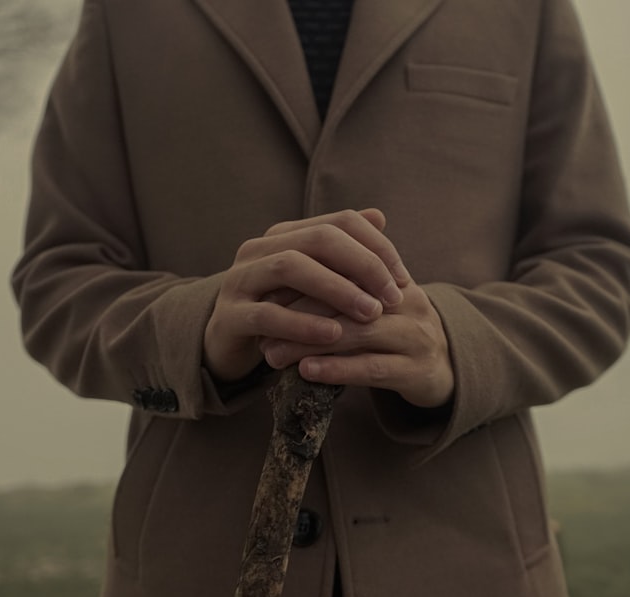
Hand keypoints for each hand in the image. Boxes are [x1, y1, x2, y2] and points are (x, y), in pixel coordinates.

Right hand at [203, 209, 411, 382]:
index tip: (402, 279)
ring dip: (336, 290)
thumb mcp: (314, 282)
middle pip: (318, 239)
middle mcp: (258, 249)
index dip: (377, 246)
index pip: (339, 222)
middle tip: (392, 298)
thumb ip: (343, 252)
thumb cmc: (280, 311)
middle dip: (363, 265)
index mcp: (282, 235)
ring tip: (370, 314)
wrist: (227, 346)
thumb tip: (379, 216)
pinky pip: (268, 315)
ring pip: (290, 267)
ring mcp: (239, 280)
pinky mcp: (229, 316)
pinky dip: (303, 324)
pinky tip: (333, 336)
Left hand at [259, 280, 454, 408]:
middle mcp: (408, 303)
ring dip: (310, 342)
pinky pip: (372, 368)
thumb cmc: (395, 334)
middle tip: (263, 326)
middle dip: (299, 312)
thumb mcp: (373, 304)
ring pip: (357, 332)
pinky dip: (336, 368)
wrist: (446, 370)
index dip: (303, 279)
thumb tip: (281, 273)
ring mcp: (416, 337)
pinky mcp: (417, 371)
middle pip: (348, 298)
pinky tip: (306, 371)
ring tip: (273, 353)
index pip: (346, 269)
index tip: (266, 293)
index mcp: (394, 280)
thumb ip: (339, 286)